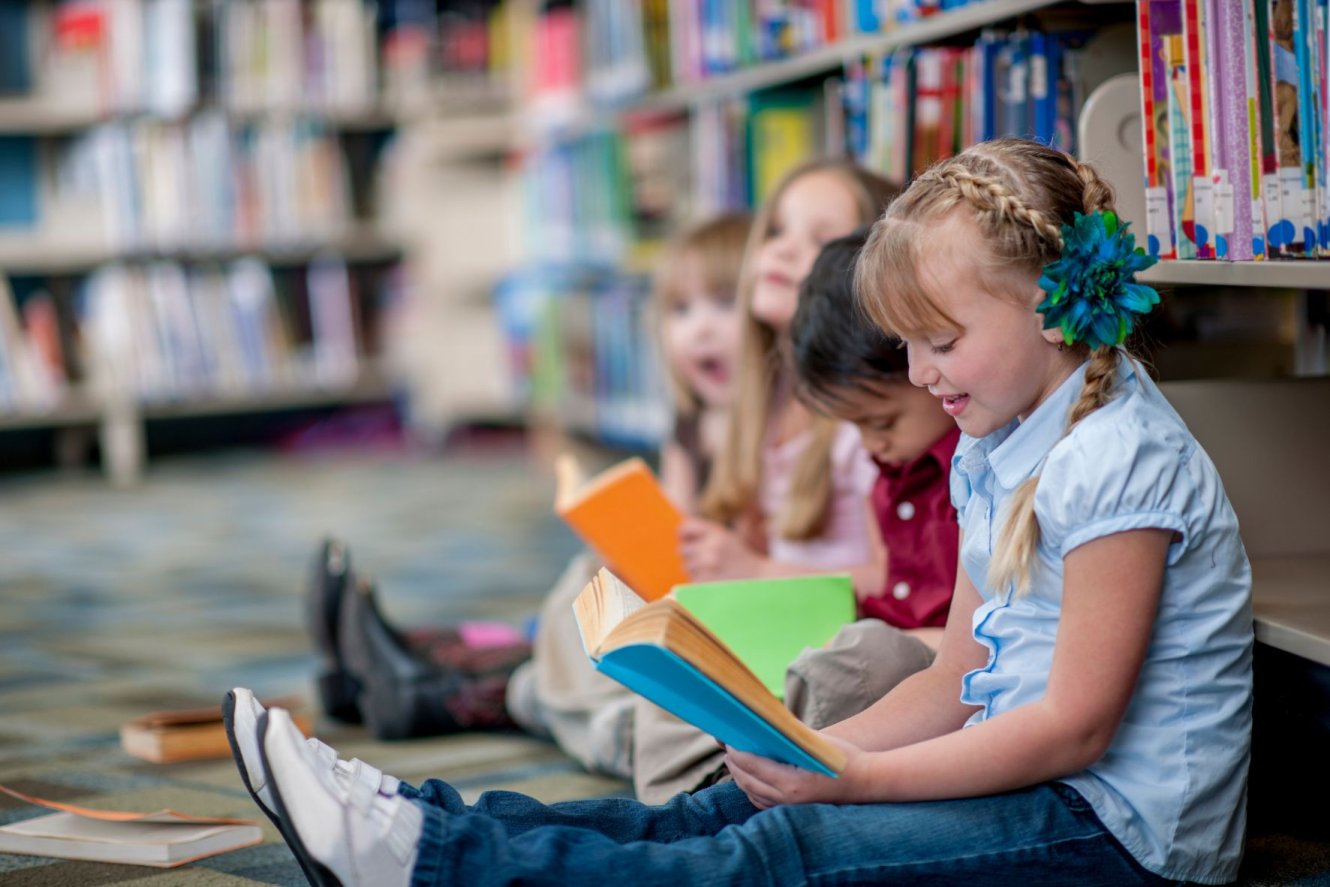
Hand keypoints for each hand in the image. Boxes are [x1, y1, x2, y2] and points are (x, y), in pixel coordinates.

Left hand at [679, 518, 767, 580]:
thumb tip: (678, 537)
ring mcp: (708, 566)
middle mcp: (711, 546)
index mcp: (717, 532)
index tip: (688, 540)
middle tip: (708, 561)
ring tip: (715, 572)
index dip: (684, 535)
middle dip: (692, 556)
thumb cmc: (741, 560)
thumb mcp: (727, 539)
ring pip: (687, 567)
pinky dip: (701, 582)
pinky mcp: (706, 583)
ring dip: (696, 570)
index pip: (685, 528)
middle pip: (682, 550)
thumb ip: (705, 535)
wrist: (761, 581)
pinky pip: (693, 580)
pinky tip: (716, 582)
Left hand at [724, 735, 865, 809]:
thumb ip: (790, 734)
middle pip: (748, 782)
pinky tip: (749, 779)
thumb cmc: (844, 758)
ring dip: (741, 778)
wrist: (868, 783)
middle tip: (726, 748)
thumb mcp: (817, 741)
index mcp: (792, 782)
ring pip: (753, 795)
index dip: (737, 753)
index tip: (728, 741)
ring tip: (734, 762)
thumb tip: (767, 723)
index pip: (753, 766)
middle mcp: (788, 799)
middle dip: (734, 765)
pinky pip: (764, 803)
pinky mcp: (794, 811)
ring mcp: (791, 808)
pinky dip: (752, 791)